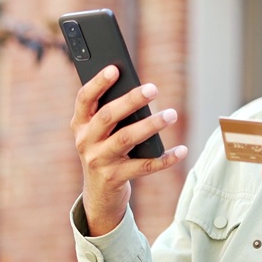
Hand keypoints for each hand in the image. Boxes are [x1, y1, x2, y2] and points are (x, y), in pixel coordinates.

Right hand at [71, 65, 187, 235]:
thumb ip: (112, 112)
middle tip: (153, 88)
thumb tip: (140, 90)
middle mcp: (86, 142)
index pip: (84, 99)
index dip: (98, 83)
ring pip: (126, 139)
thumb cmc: (105, 150)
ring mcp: (99, 161)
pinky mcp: (115, 178)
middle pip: (107, 117)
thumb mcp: (100, 132)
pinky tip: (181, 150)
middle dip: (130, 100)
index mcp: (79, 124)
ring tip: (171, 114)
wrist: (99, 193)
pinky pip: (144, 167)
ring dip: (150, 125)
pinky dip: (164, 159)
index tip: (115, 68)